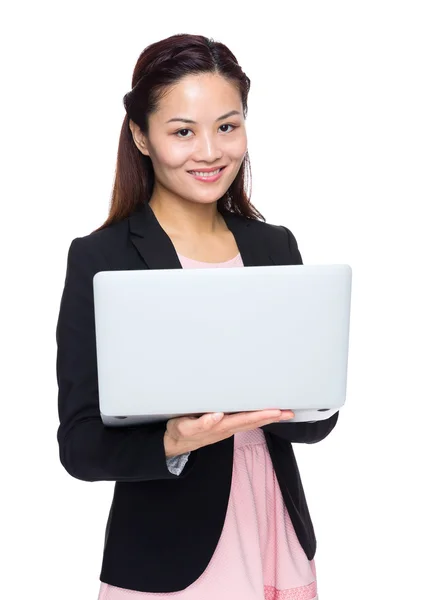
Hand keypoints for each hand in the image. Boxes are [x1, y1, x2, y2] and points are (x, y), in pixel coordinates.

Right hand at [164, 409, 294, 457]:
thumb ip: (201, 422)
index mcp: (220, 426)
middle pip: (253, 421)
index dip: (262, 415)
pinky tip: (266, 415)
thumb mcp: (185, 426)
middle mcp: (227, 428)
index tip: (276, 410)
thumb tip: (217, 416)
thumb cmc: (180, 431)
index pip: (246, 419)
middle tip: (289, 412)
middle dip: (272, 416)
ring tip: (283, 413)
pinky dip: (257, 417)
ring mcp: (226, 428)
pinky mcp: (224, 426)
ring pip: (251, 422)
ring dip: (267, 417)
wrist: (174, 442)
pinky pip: (244, 421)